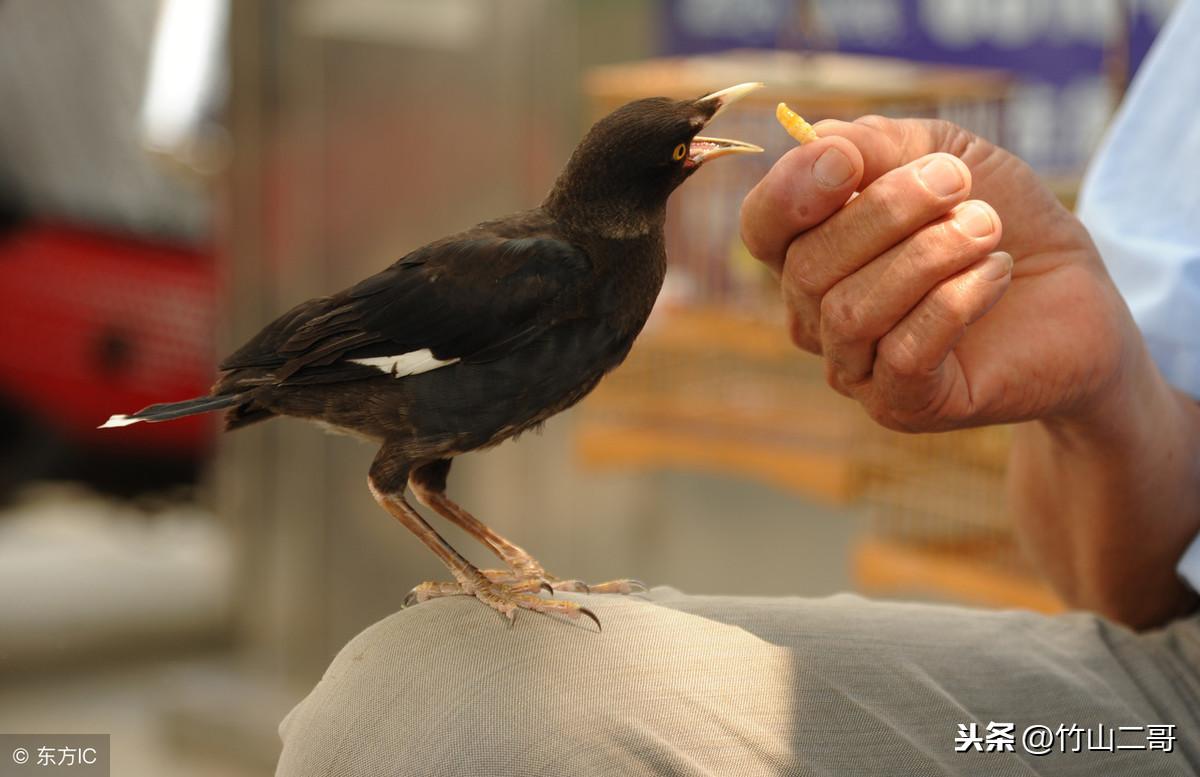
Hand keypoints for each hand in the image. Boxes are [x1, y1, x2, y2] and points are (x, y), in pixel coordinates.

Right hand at [740, 116, 1137, 432]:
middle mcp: (817, 316)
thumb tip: (819, 141)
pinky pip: (902, 356)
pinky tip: (996, 274)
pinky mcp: (903, 406)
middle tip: (957, 181)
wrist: (1079, 294)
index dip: (790, 192)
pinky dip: (954, 303)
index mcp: (812, 249)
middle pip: (809, 268)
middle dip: (886, 213)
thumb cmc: (1000, 220)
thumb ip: (877, 142)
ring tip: (986, 227)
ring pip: (850, 313)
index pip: (763, 227)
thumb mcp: (944, 153)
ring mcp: (855, 368)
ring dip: (928, 256)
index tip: (850, 160)